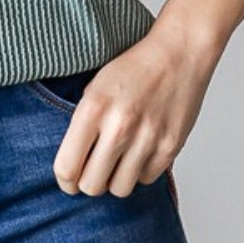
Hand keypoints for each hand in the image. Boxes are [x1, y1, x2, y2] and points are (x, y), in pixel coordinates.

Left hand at [53, 18, 221, 197]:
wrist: (179, 53)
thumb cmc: (134, 67)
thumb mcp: (94, 87)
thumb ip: (82, 123)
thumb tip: (72, 162)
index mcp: (93, 108)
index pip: (67, 167)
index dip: (64, 180)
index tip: (68, 179)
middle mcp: (119, 127)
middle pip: (92, 186)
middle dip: (88, 182)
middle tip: (91, 171)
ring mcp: (147, 139)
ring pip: (119, 189)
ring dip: (114, 179)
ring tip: (116, 160)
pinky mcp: (170, 147)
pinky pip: (145, 179)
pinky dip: (139, 171)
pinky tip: (139, 150)